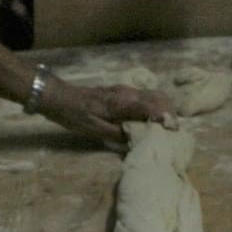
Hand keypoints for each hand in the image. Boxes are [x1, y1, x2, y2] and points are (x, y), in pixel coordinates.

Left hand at [35, 77, 175, 142]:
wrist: (59, 97)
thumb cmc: (75, 116)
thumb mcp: (94, 131)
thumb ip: (117, 134)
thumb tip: (136, 141)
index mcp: (121, 103)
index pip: (151, 106)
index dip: (164, 117)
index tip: (172, 129)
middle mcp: (128, 93)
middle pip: (159, 98)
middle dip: (170, 113)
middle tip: (172, 131)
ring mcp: (126, 90)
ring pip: (154, 95)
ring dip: (164, 109)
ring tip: (166, 126)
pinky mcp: (122, 92)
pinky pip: (146, 97)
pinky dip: (155, 107)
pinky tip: (152, 119)